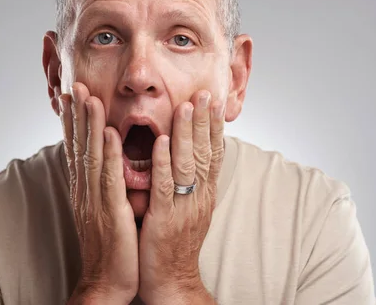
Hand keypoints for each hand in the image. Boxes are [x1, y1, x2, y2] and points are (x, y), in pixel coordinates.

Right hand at [60, 82, 138, 303]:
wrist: (106, 282)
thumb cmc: (109, 247)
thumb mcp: (102, 211)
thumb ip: (102, 186)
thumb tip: (103, 164)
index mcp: (85, 190)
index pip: (76, 148)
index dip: (73, 121)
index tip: (71, 96)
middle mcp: (85, 191)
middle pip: (79, 146)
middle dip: (78, 114)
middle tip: (75, 85)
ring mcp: (96, 200)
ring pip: (91, 155)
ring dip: (90, 124)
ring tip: (88, 97)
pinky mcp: (110, 211)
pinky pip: (109, 178)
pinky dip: (107, 153)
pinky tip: (107, 132)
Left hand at [138, 90, 223, 303]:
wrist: (172, 282)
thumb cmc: (175, 243)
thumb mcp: (189, 209)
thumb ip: (189, 182)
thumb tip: (186, 155)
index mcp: (205, 193)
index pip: (213, 153)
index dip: (213, 126)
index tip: (212, 100)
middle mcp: (199, 197)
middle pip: (204, 153)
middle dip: (204, 121)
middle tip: (204, 93)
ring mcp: (184, 208)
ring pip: (187, 164)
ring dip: (186, 133)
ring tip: (186, 106)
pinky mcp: (165, 219)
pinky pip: (166, 187)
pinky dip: (164, 162)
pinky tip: (162, 141)